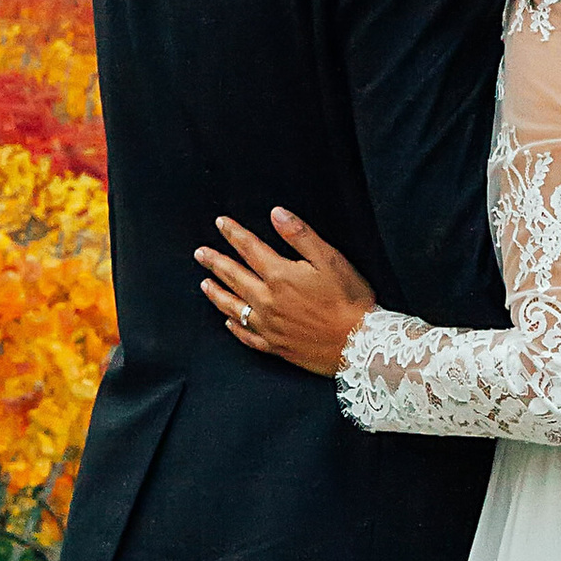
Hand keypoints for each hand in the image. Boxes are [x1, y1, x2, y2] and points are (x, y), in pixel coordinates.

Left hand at [196, 209, 376, 376]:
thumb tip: (276, 213)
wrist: (359, 344)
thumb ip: (300, 235)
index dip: (233, 233)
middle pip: (234, 277)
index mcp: (279, 276)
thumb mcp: (330, 259)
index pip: (249, 248)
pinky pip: (247, 336)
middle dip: (216, 262)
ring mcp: (269, 326)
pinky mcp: (276, 346)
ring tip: (204, 284)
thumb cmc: (349, 299)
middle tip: (200, 253)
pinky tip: (228, 322)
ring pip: (233, 307)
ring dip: (217, 293)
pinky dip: (234, 327)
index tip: (220, 223)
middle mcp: (267, 301)